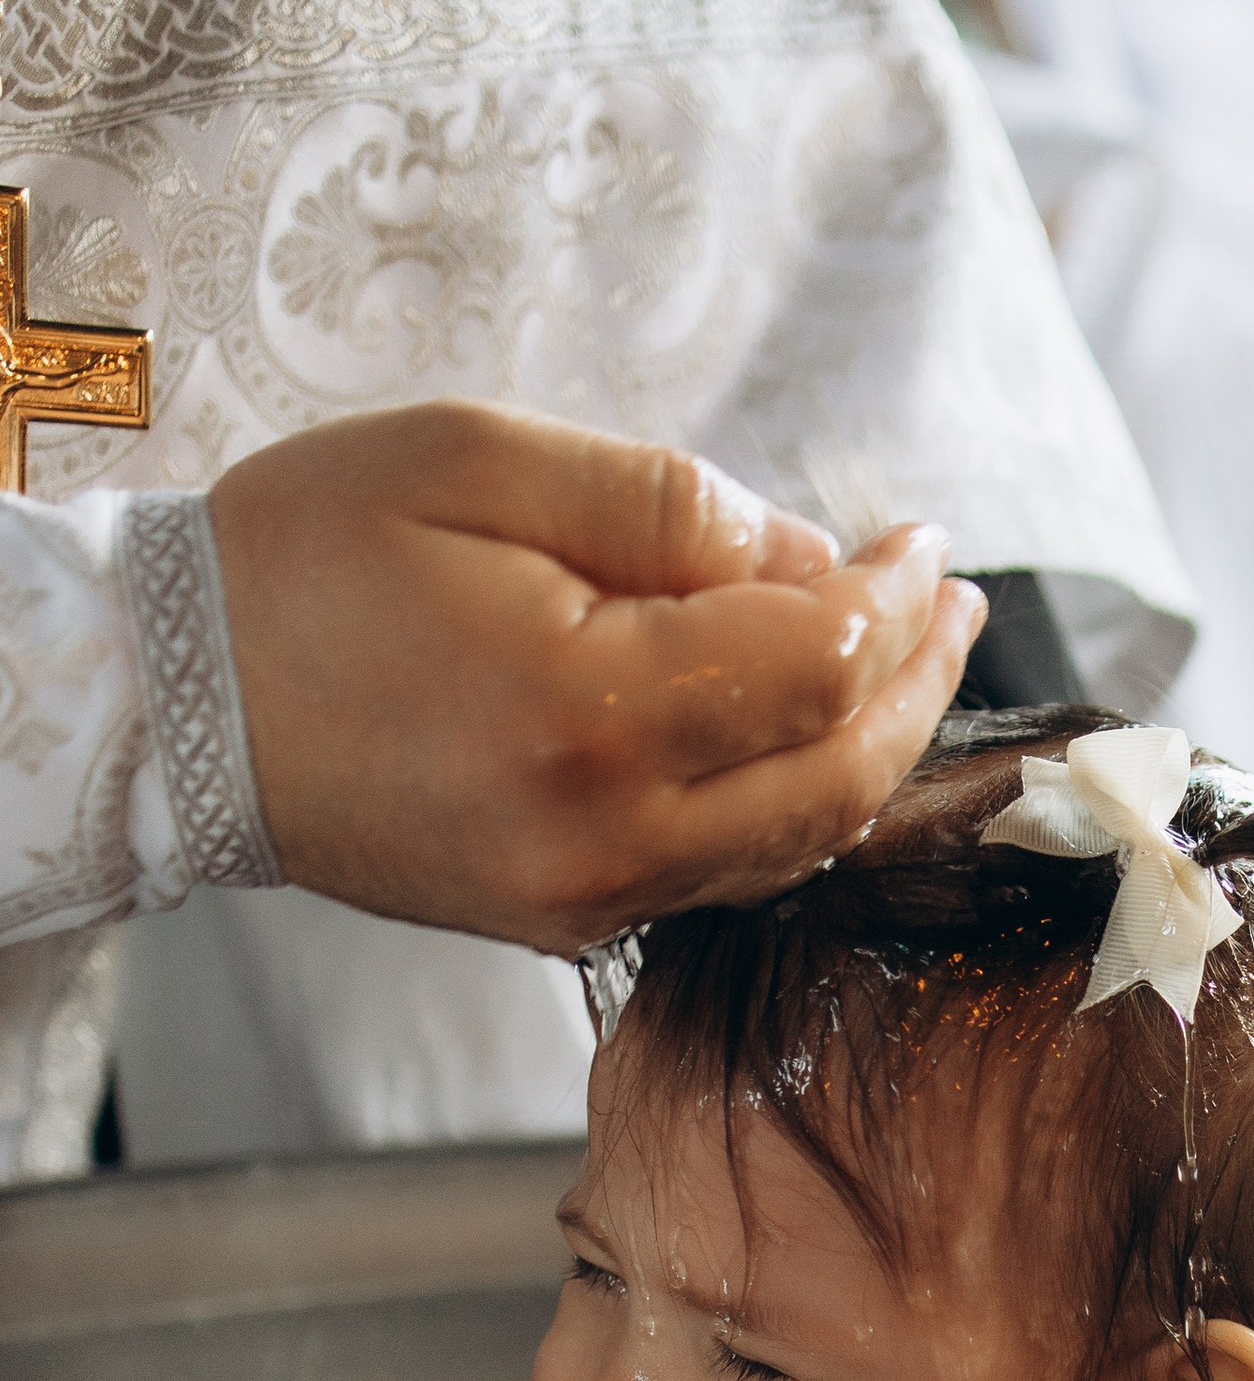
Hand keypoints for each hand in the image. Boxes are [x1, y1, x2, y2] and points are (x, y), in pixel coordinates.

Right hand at [210, 402, 989, 953]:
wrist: (174, 701)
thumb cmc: (310, 557)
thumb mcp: (479, 458)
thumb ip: (666, 505)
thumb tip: (809, 555)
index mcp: (590, 710)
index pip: (821, 663)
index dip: (894, 597)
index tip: (921, 537)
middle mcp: (607, 835)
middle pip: (841, 776)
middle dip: (919, 681)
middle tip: (953, 598)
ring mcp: (588, 898)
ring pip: (799, 844)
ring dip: (875, 749)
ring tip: (912, 655)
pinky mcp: (565, 922)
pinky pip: (729, 876)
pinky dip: (798, 805)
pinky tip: (819, 732)